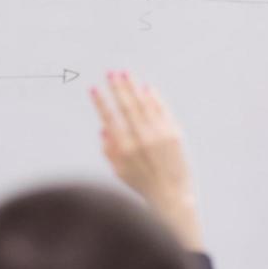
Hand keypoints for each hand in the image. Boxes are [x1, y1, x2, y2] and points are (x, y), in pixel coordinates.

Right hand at [90, 71, 202, 249]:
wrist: (172, 196)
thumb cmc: (142, 185)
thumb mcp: (119, 171)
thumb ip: (109, 150)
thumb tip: (103, 128)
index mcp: (124, 148)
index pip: (109, 118)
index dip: (100, 102)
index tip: (93, 88)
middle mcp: (141, 139)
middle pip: (127, 106)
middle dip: (118, 88)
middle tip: (110, 72)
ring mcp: (159, 135)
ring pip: (145, 104)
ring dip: (134, 87)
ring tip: (126, 73)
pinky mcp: (174, 134)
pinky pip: (162, 110)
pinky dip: (154, 98)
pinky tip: (147, 88)